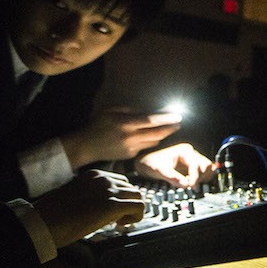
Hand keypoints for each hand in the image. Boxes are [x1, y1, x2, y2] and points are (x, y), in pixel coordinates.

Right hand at [33, 170, 145, 247]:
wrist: (44, 222)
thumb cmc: (54, 214)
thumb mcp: (75, 195)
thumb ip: (91, 195)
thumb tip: (103, 205)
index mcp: (93, 175)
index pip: (119, 181)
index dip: (119, 197)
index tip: (111, 211)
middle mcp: (103, 179)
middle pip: (130, 188)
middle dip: (126, 204)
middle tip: (116, 219)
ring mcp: (109, 191)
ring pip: (137, 196)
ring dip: (132, 210)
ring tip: (118, 222)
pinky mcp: (112, 205)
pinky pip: (139, 207)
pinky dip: (135, 217)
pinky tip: (121, 225)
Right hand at [59, 107, 181, 168]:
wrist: (87, 146)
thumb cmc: (98, 125)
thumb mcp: (111, 111)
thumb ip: (129, 111)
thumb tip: (146, 112)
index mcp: (125, 124)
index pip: (150, 121)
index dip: (165, 119)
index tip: (177, 116)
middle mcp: (130, 137)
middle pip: (157, 134)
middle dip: (170, 129)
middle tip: (179, 124)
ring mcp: (131, 148)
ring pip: (153, 142)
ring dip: (161, 135)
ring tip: (168, 129)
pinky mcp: (130, 156)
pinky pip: (144, 147)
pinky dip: (149, 141)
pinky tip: (149, 136)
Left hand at [135, 143, 216, 187]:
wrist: (146, 163)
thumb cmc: (151, 162)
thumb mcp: (160, 170)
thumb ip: (173, 177)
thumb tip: (185, 185)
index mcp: (185, 151)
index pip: (197, 164)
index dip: (195, 176)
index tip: (191, 186)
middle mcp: (191, 154)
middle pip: (206, 165)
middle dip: (200, 177)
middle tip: (191, 186)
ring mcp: (193, 161)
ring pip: (207, 169)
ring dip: (202, 178)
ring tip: (190, 184)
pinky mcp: (192, 168)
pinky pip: (204, 173)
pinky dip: (202, 179)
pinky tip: (192, 183)